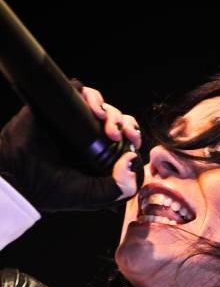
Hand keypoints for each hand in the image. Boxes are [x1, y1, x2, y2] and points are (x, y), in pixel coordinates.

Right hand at [0, 83, 142, 212]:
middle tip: (123, 133)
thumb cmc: (53, 191)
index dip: (133, 138)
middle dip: (125, 123)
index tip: (133, 142)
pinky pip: (80, 90)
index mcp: (100, 158)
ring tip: (105, 123)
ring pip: (102, 105)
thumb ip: (120, 187)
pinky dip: (92, 95)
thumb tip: (132, 158)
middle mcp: (89, 138)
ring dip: (111, 111)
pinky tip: (94, 109)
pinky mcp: (59, 107)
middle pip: (116, 120)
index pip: (125, 141)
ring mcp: (74, 121)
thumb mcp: (95, 196)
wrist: (19, 178)